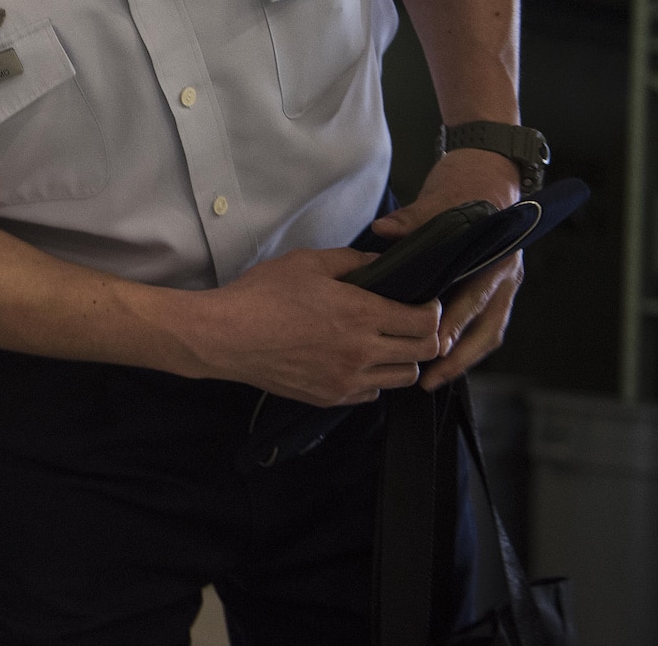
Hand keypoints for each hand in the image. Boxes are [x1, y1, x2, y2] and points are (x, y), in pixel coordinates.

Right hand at [187, 247, 442, 406]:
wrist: (225, 337)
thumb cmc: (262, 294)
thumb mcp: (305, 262)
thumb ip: (349, 260)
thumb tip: (379, 262)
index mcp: (361, 314)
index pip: (425, 322)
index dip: (432, 310)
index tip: (423, 302)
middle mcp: (362, 352)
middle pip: (423, 353)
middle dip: (426, 336)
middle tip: (410, 324)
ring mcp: (347, 380)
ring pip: (403, 378)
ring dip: (402, 360)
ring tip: (384, 345)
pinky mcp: (330, 397)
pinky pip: (371, 393)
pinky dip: (373, 379)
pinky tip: (355, 362)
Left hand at [371, 148, 526, 389]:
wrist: (488, 169)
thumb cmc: (467, 183)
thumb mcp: (441, 197)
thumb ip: (414, 218)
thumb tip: (384, 231)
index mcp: (495, 257)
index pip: (475, 299)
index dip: (455, 325)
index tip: (435, 348)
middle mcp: (504, 276)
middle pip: (487, 330)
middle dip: (461, 358)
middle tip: (430, 379)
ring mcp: (501, 284)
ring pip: (487, 332)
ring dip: (463, 356)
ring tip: (431, 378)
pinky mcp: (490, 286)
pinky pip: (480, 323)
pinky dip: (463, 341)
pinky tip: (437, 356)